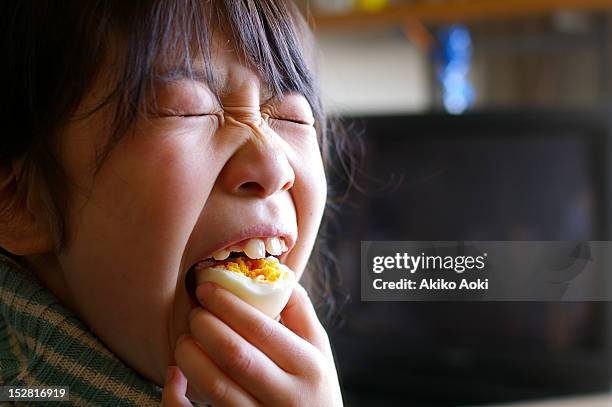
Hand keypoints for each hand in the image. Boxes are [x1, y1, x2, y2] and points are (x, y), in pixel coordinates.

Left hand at [162, 282, 342, 405]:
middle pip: (236, 355)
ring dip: (190, 357)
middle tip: (194, 314)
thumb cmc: (314, 389)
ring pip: (216, 388)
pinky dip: (176, 397)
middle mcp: (288, 396)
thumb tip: (276, 274)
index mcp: (308, 367)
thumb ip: (300, 314)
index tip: (206, 288)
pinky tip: (174, 376)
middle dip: (206, 327)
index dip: (228, 305)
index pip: (262, 329)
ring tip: (185, 340)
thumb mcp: (319, 352)